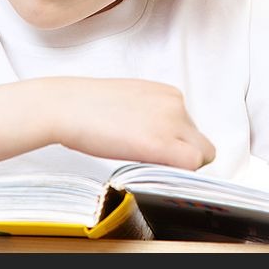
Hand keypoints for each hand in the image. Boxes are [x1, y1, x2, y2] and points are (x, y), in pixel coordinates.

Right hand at [43, 77, 215, 169]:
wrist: (67, 106)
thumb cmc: (87, 107)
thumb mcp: (130, 102)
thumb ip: (152, 118)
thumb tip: (159, 139)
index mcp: (168, 94)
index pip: (190, 129)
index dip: (177, 146)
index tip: (155, 154)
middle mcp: (176, 104)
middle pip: (201, 143)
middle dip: (182, 157)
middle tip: (153, 165)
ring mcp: (172, 122)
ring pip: (201, 155)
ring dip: (179, 166)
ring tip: (145, 167)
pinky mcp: (162, 142)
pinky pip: (192, 164)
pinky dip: (180, 174)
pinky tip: (154, 172)